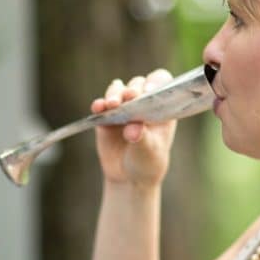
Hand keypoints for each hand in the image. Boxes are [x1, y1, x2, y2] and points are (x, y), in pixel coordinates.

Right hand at [92, 70, 176, 186]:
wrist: (129, 176)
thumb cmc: (147, 161)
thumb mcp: (149, 152)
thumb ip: (142, 138)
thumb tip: (132, 129)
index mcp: (160, 106)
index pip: (161, 83)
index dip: (156, 82)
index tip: (150, 91)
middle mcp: (142, 101)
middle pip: (138, 84)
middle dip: (133, 89)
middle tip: (131, 96)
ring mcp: (123, 107)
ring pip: (118, 90)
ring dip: (115, 94)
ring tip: (112, 104)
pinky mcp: (106, 115)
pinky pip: (101, 105)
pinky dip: (99, 105)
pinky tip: (98, 108)